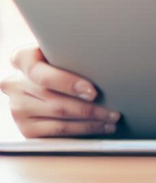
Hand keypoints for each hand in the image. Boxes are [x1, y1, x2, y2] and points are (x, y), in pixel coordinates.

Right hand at [0, 44, 120, 137]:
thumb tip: (104, 61)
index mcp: (22, 59)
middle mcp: (15, 85)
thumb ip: (72, 53)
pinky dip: (81, 132)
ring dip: (90, 123)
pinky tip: (99, 127)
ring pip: (59, 121)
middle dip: (90, 109)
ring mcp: (18, 109)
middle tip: (113, 111)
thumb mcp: (61, 48)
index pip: (43, 74)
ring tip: (111, 121)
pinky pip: (56, 134)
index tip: (93, 92)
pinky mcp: (25, 128)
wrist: (42, 74)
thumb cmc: (60, 58)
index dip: (68, 84)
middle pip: (56, 102)